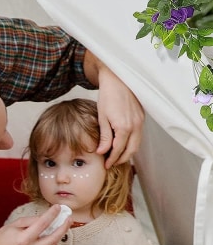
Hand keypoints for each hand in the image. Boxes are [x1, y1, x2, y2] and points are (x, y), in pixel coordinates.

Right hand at [0, 205, 70, 244]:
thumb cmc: (1, 239)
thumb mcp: (14, 225)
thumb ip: (30, 221)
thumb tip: (43, 218)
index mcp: (24, 238)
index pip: (42, 224)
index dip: (52, 214)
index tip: (57, 208)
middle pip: (53, 238)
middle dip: (63, 227)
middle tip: (68, 218)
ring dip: (59, 234)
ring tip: (63, 224)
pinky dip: (50, 240)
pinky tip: (52, 234)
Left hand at [83, 50, 143, 166]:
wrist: (118, 80)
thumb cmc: (108, 96)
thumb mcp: (102, 117)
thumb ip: (104, 136)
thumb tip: (102, 152)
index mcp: (124, 127)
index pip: (119, 150)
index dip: (112, 159)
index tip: (106, 165)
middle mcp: (135, 127)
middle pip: (131, 151)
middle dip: (121, 159)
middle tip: (111, 164)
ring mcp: (141, 122)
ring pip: (137, 144)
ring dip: (128, 152)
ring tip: (116, 156)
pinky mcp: (142, 118)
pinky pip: (139, 136)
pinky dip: (132, 143)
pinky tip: (123, 144)